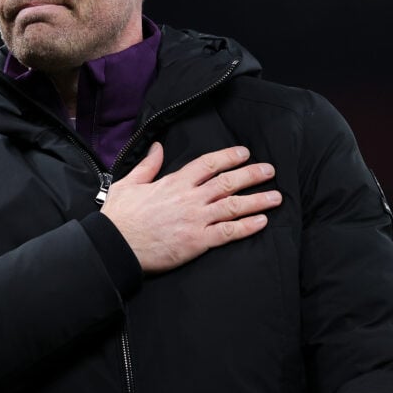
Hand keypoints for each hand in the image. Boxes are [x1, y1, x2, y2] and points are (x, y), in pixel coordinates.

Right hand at [101, 142, 281, 272]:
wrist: (115, 245)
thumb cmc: (120, 217)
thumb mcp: (129, 183)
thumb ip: (147, 165)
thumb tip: (157, 146)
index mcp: (174, 182)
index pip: (208, 164)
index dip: (229, 157)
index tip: (244, 153)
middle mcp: (189, 198)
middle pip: (228, 181)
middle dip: (252, 174)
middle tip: (270, 171)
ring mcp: (196, 219)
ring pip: (234, 205)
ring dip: (258, 200)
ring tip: (276, 196)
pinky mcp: (197, 242)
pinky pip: (229, 232)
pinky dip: (247, 226)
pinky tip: (262, 222)